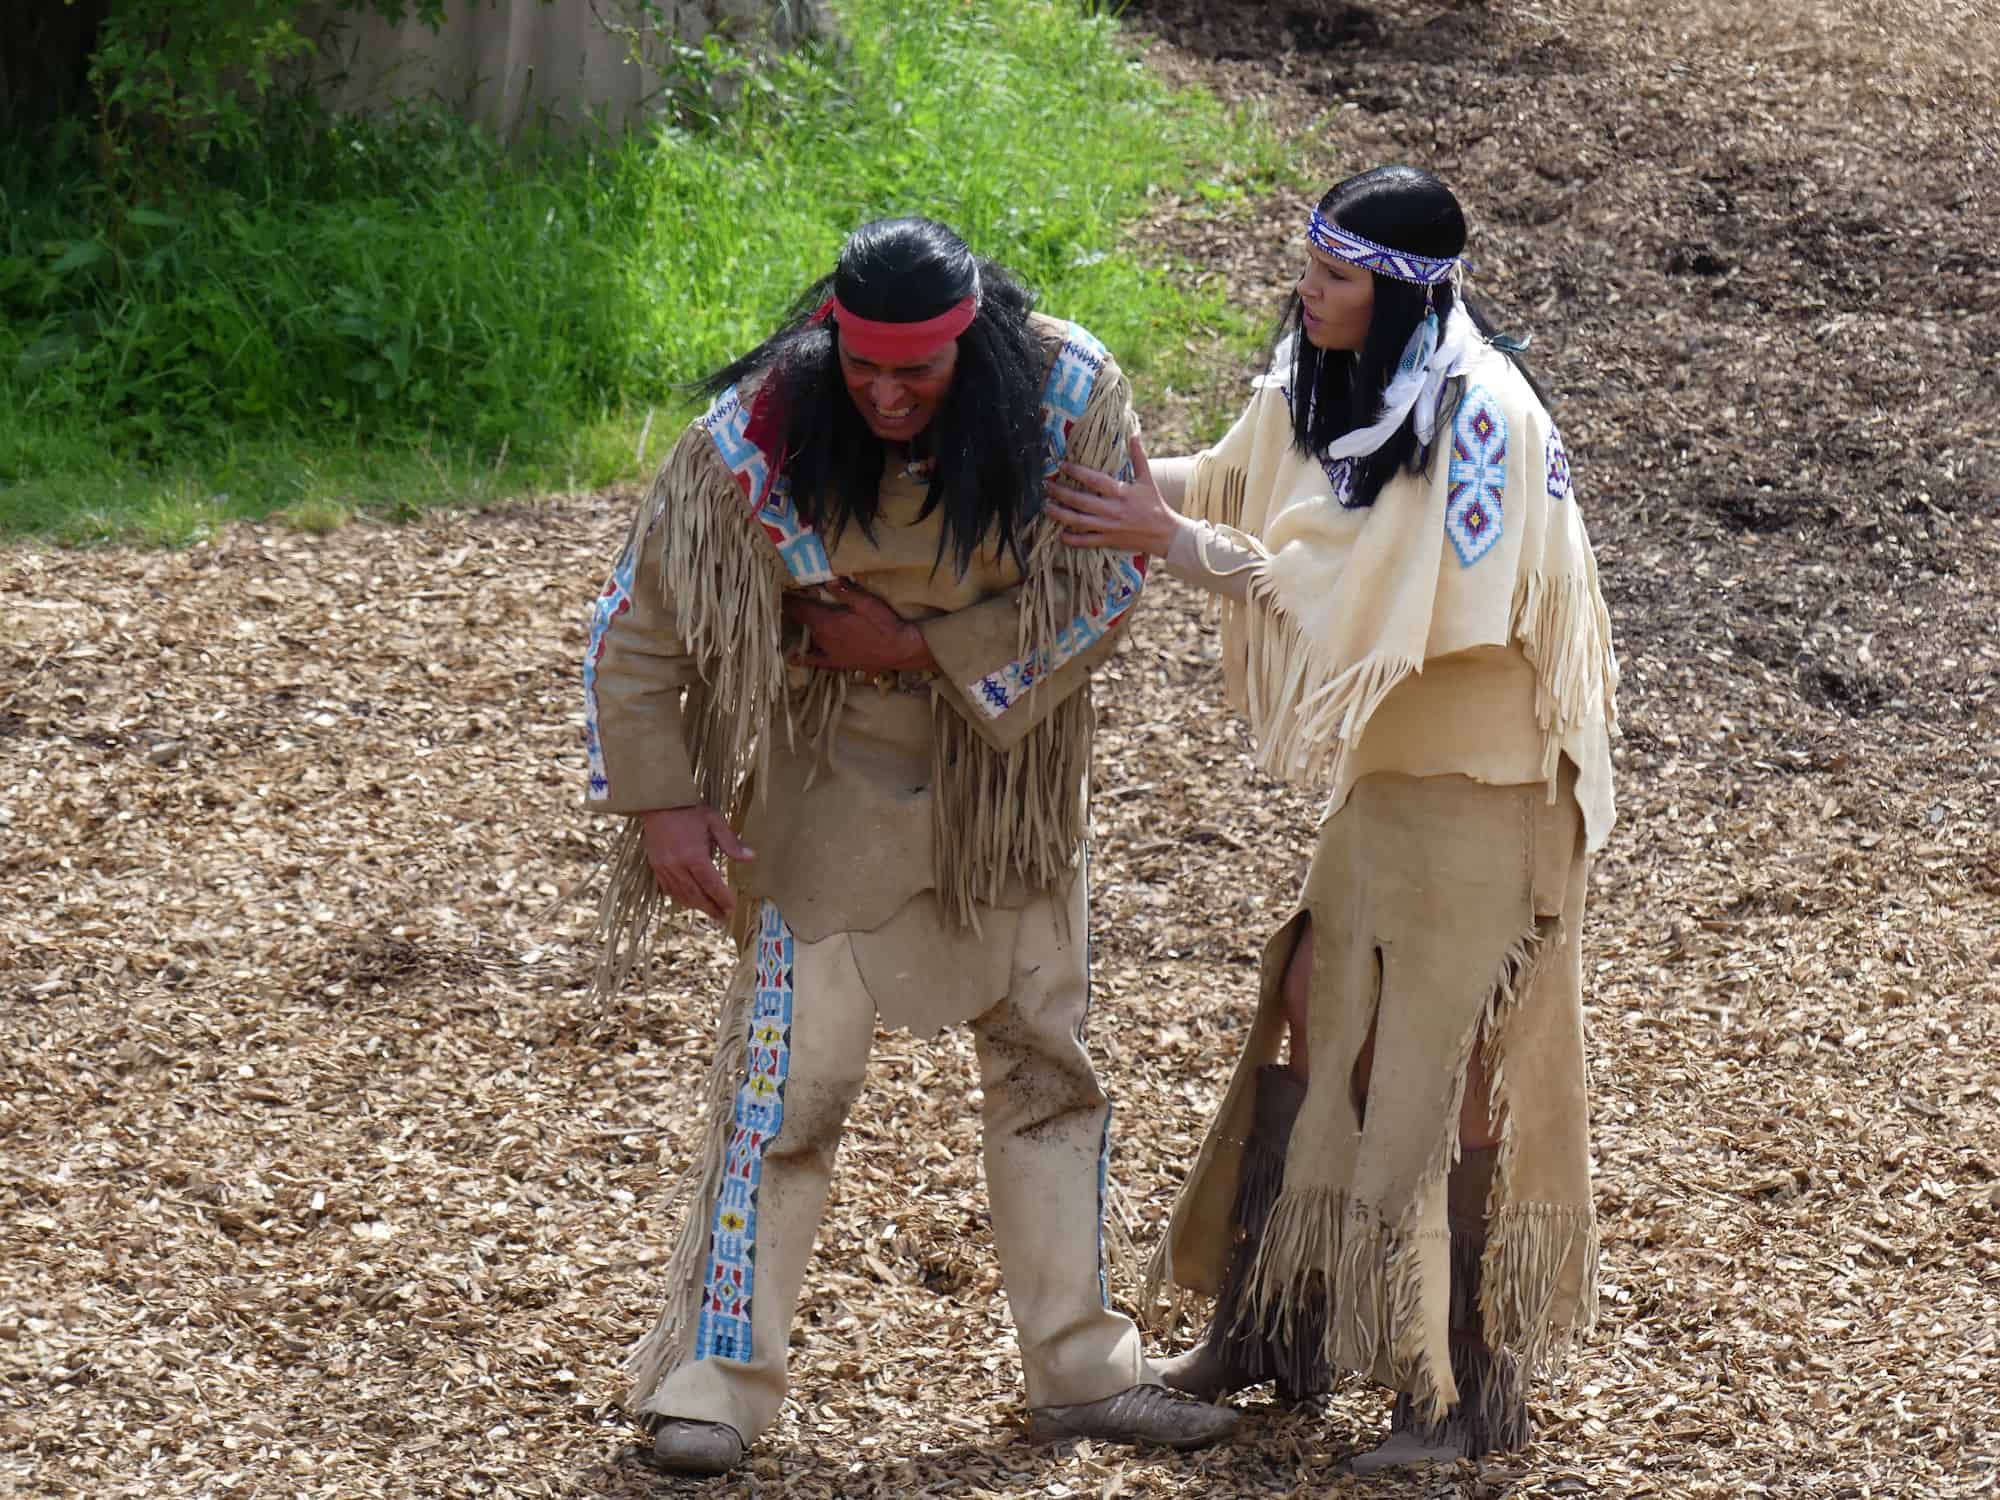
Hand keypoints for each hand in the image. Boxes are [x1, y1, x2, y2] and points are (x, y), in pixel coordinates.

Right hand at [639, 803, 754, 923]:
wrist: (658, 803)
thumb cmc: (689, 811)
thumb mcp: (714, 821)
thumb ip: (731, 842)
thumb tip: (751, 857)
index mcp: (694, 855)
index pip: (711, 884)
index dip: (722, 899)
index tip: (732, 908)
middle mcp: (678, 865)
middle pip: (696, 895)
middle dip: (711, 908)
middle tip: (724, 918)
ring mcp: (664, 868)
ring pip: (682, 895)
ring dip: (697, 906)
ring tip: (711, 912)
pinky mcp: (656, 867)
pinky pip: (668, 889)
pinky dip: (681, 898)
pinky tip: (691, 901)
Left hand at [784, 579, 936, 672]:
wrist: (900, 650)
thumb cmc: (885, 624)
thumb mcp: (866, 603)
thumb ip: (845, 591)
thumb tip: (827, 577)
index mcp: (826, 622)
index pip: (798, 608)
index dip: (787, 598)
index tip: (777, 590)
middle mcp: (822, 638)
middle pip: (800, 621)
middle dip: (792, 610)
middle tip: (785, 598)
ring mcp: (828, 652)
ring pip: (806, 637)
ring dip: (798, 627)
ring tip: (789, 618)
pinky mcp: (837, 662)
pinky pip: (815, 661)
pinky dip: (802, 658)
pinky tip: (792, 657)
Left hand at [1043, 434, 1179, 556]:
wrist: (1165, 534)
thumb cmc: (1155, 505)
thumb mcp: (1148, 479)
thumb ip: (1139, 457)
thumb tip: (1134, 434)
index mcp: (1121, 492)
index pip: (1095, 480)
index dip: (1077, 472)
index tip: (1062, 465)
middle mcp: (1113, 510)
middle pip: (1081, 501)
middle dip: (1061, 493)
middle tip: (1047, 485)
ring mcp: (1109, 526)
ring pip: (1079, 521)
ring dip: (1060, 515)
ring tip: (1046, 507)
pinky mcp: (1109, 540)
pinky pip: (1087, 541)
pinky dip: (1072, 539)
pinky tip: (1060, 535)